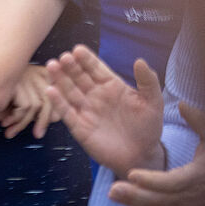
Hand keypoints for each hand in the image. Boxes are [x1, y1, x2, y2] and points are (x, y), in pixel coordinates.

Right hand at [0, 64, 61, 139]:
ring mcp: (25, 75)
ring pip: (36, 106)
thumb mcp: (17, 98)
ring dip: (23, 123)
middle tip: (37, 135)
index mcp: (39, 72)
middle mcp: (34, 71)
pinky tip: (4, 121)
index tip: (47, 124)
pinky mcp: (16, 81)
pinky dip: (16, 118)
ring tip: (10, 131)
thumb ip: (36, 106)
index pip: (55, 94)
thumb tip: (57, 117)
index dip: (53, 111)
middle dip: (43, 121)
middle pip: (49, 100)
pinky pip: (26, 106)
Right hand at [45, 45, 163, 174]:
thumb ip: (148, 81)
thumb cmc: (148, 127)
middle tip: (63, 57)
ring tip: (52, 66)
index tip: (78, 49)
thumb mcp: (153, 102)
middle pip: (79, 77)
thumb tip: (139, 60)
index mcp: (111, 86)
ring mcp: (85, 110)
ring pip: (69, 91)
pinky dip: (57, 102)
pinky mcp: (79, 126)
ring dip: (60, 79)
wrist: (141, 156)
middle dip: (70, 67)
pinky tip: (50, 91)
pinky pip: (66, 112)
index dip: (87, 60)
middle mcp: (95, 95)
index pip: (96, 69)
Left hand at [108, 102, 204, 205]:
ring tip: (112, 195)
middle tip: (112, 190)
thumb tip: (182, 104)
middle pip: (161, 200)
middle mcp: (193, 196)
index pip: (172, 182)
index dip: (151, 181)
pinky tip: (126, 202)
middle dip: (136, 196)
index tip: (131, 174)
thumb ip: (199, 121)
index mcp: (199, 176)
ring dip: (135, 204)